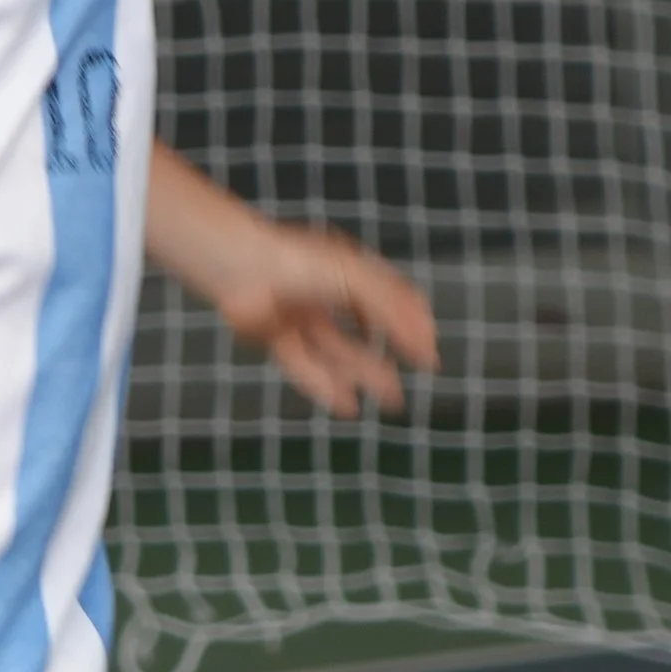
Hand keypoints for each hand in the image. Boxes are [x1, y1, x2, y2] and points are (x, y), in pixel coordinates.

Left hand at [206, 218, 440, 417]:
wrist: (242, 266)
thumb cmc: (301, 264)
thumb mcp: (358, 283)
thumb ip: (392, 312)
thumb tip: (426, 345)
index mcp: (347, 271)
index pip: (388, 299)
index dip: (411, 325)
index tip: (428, 354)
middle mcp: (325, 296)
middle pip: (364, 334)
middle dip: (385, 362)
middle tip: (403, 389)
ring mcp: (299, 318)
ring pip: (338, 355)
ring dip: (364, 378)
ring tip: (391, 400)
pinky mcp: (274, 339)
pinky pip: (306, 368)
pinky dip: (327, 388)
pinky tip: (348, 407)